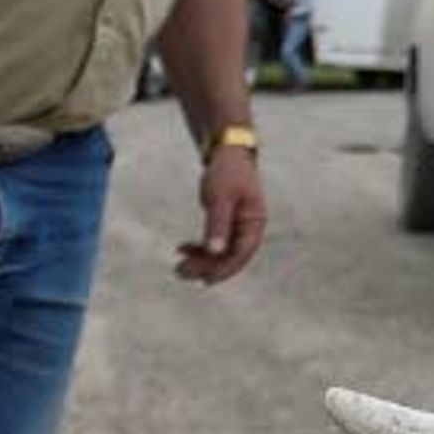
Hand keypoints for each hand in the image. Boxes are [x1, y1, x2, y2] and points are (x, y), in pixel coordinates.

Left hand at [178, 143, 265, 284]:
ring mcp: (239, 227)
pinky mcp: (228, 224)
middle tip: (180, 272)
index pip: (242, 253)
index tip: (205, 280)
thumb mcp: (220, 198)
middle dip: (206, 267)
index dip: (224, 269)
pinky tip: (182, 248)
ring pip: (222, 253)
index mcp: (255, 222)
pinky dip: (199, 248)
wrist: (228, 153)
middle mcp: (250, 228)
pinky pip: (215, 244)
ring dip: (201, 261)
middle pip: (230, 257)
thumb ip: (218, 225)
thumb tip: (215, 252)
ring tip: (178, 266)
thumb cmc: (227, 172)